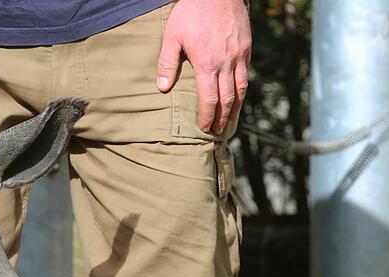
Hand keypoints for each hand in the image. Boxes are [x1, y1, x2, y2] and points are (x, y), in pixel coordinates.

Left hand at [156, 0, 251, 134]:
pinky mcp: (247, 46)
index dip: (208, 116)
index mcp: (207, 64)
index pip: (210, 99)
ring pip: (241, 88)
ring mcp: (240, 54)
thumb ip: (167, 63)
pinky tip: (238, 95)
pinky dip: (242, 88)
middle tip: (219, 131)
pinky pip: (246, 73)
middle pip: (228, 98)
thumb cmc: (191, 12)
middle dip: (223, 117)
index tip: (205, 128)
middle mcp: (227, 63)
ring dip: (237, 107)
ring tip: (232, 120)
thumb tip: (162, 88)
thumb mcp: (172, 37)